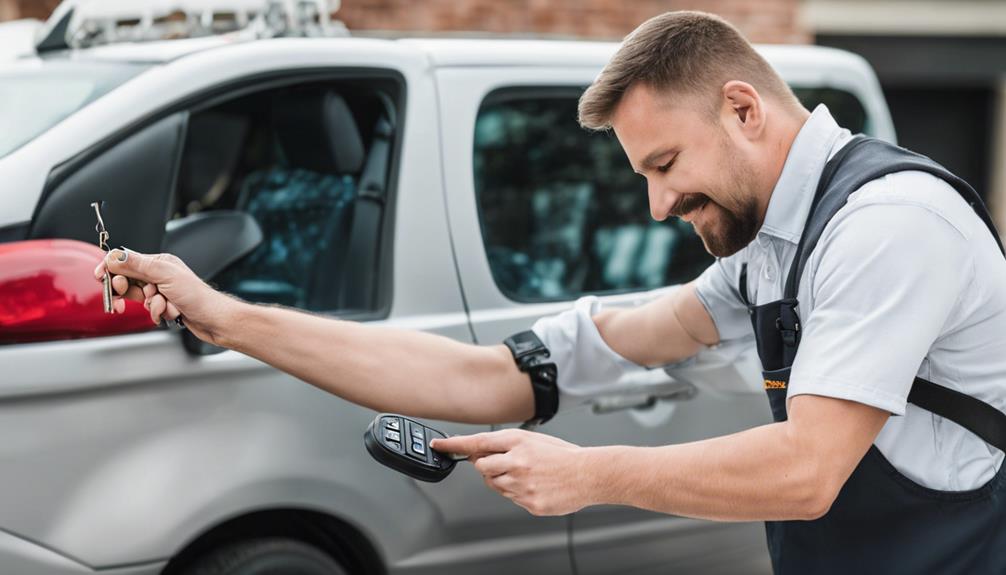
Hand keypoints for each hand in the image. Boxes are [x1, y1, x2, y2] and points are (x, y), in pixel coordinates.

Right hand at [93, 249, 237, 345]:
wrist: (214, 320)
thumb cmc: (198, 296)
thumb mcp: (165, 276)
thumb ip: (138, 265)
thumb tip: (115, 257)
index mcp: (159, 262)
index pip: (125, 261)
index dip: (111, 269)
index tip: (101, 278)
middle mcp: (159, 275)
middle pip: (127, 280)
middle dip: (130, 291)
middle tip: (140, 294)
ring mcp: (161, 291)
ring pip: (139, 298)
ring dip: (151, 304)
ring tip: (166, 304)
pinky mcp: (165, 306)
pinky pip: (149, 310)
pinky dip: (158, 313)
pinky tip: (172, 313)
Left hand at [431, 429, 592, 515]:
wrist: (590, 474)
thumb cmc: (564, 456)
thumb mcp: (534, 439)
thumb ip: (506, 444)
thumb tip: (481, 451)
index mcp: (518, 442)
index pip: (477, 442)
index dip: (455, 445)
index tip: (440, 446)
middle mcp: (516, 462)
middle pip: (481, 467)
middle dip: (487, 466)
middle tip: (506, 464)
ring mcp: (522, 485)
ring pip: (495, 485)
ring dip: (503, 480)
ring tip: (527, 475)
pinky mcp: (528, 502)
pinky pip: (511, 499)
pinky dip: (519, 493)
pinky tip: (535, 486)